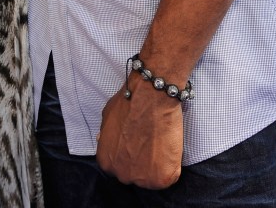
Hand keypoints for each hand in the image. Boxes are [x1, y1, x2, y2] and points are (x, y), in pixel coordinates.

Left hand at [96, 74, 183, 188]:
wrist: (150, 96)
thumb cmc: (128, 102)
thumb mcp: (107, 118)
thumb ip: (106, 135)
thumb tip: (104, 140)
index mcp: (106, 162)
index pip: (118, 166)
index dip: (129, 154)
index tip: (137, 144)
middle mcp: (121, 175)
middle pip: (134, 174)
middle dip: (141, 161)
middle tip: (149, 142)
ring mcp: (142, 179)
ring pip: (152, 178)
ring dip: (157, 164)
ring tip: (160, 143)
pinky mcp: (162, 178)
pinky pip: (169, 177)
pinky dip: (171, 164)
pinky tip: (169, 147)